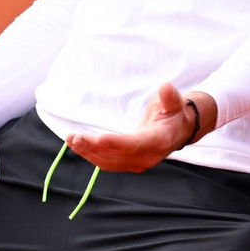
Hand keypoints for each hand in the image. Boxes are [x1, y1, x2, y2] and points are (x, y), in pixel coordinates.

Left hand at [66, 83, 214, 172]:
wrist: (178, 131)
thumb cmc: (174, 113)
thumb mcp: (175, 102)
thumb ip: (169, 97)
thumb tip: (166, 87)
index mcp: (159, 141)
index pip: (135, 145)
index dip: (117, 143)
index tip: (99, 138)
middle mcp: (147, 157)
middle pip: (117, 156)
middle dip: (94, 148)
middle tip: (75, 138)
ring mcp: (137, 163)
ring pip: (108, 162)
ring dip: (88, 152)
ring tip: (71, 140)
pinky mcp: (128, 163)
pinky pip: (107, 162)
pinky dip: (91, 155)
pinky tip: (78, 146)